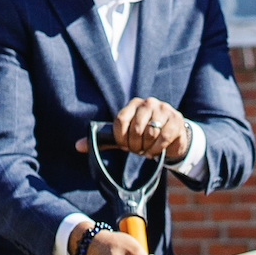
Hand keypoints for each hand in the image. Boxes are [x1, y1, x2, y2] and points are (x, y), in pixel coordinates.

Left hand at [71, 98, 192, 161]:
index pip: (121, 120)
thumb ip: (105, 140)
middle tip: (137, 150)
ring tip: (147, 151)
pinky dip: (158, 148)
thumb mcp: (124, 137)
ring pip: (151, 133)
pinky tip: (157, 151)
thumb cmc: (144, 136)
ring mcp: (164, 109)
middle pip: (136, 128)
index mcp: (133, 104)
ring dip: (147, 148)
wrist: (173, 137)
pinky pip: (164, 136)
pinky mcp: (177, 119)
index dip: (121, 138)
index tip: (124, 146)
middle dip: (135, 145)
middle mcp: (148, 103)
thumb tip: (78, 146)